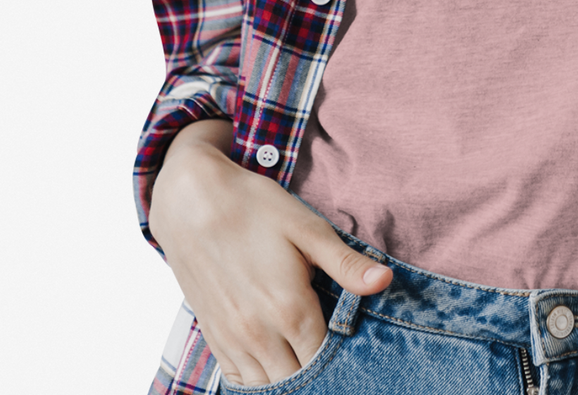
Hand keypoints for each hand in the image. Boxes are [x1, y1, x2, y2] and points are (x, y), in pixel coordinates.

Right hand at [149, 120, 392, 388]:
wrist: (192, 201)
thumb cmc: (254, 208)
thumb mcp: (307, 227)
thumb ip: (346, 263)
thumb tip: (385, 282)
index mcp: (289, 308)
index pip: (325, 359)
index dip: (344, 358)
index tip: (355, 347)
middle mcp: (258, 333)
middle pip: (297, 379)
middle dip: (319, 373)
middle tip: (333, 352)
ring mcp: (232, 338)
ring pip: (267, 385)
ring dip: (289, 378)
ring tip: (306, 357)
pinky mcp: (212, 336)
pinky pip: (238, 378)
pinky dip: (259, 380)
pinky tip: (274, 364)